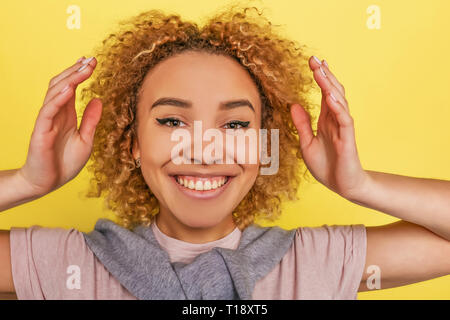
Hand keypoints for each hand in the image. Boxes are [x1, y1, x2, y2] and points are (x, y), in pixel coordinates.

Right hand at [18, 56, 101, 196]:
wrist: (48, 182)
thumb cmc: (65, 162)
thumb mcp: (86, 139)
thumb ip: (91, 120)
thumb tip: (99, 99)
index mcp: (66, 114)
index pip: (71, 88)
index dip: (80, 74)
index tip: (91, 61)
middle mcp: (56, 113)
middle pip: (63, 85)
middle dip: (76, 71)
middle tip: (91, 59)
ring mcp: (47, 121)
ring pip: (55, 93)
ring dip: (70, 79)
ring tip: (84, 67)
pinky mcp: (41, 131)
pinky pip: (48, 111)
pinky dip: (58, 98)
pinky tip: (69, 89)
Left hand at [290, 56, 368, 198]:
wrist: (341, 186)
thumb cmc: (326, 166)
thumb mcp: (307, 143)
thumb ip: (302, 124)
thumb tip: (294, 104)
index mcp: (326, 120)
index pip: (324, 93)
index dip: (320, 77)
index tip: (313, 62)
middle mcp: (335, 120)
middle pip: (332, 92)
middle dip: (324, 75)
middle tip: (315, 59)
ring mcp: (343, 128)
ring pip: (338, 102)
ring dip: (330, 86)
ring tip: (321, 71)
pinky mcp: (347, 139)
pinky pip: (344, 120)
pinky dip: (338, 107)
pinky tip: (331, 96)